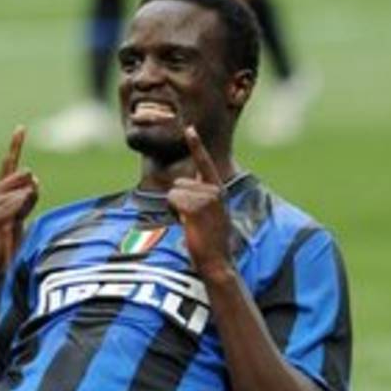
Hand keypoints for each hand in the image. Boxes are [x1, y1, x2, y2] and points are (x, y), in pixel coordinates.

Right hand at [0, 125, 38, 276]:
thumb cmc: (8, 245)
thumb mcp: (22, 216)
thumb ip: (28, 198)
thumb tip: (34, 180)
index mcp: (0, 194)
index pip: (8, 165)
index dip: (15, 146)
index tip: (21, 128)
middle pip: (17, 177)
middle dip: (27, 191)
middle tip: (24, 209)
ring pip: (15, 192)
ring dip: (23, 204)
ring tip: (17, 219)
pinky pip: (8, 206)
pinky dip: (16, 209)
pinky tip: (15, 217)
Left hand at [167, 126, 231, 277]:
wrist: (217, 262)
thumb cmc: (210, 243)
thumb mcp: (209, 215)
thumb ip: (200, 198)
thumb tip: (179, 189)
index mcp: (219, 190)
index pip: (205, 164)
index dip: (196, 145)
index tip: (190, 129)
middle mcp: (215, 190)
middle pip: (179, 183)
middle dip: (178, 202)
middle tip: (193, 222)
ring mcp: (207, 197)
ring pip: (174, 191)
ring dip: (176, 209)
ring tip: (191, 225)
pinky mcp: (196, 206)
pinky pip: (172, 200)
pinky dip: (174, 213)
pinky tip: (187, 225)